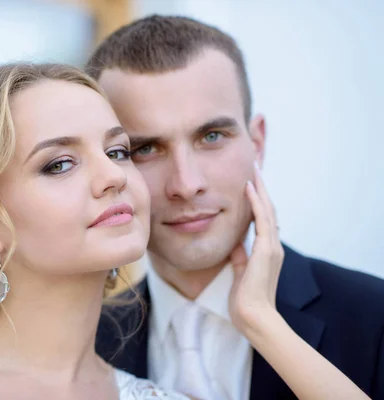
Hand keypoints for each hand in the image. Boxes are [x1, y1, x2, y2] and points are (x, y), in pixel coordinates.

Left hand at [228, 164, 283, 334]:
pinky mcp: (266, 250)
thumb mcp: (240, 273)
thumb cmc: (245, 300)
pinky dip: (256, 202)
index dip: (258, 201)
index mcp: (267, 251)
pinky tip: (250, 188)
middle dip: (262, 189)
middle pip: (269, 210)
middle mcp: (273, 246)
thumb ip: (240, 257)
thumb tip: (234, 244)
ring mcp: (272, 247)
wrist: (254, 317)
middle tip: (255, 169)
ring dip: (261, 189)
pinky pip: (261, 220)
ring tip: (254, 170)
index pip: (263, 220)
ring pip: (268, 210)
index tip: (250, 185)